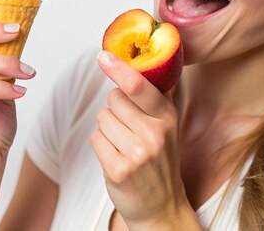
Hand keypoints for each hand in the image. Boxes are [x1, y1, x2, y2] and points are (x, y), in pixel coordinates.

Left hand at [91, 51, 196, 229]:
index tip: (103, 56)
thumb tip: (141, 60)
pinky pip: (96, 139)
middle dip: (115, 108)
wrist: (161, 206)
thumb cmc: (159, 160)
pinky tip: (117, 157)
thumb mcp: (167, 126)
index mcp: (167, 117)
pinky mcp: (119, 170)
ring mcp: (138, 153)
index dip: (120, 69)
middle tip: (129, 127)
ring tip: (124, 144)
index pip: (139, 86)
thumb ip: (156, 96)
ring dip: (107, 128)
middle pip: (114, 99)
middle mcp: (155, 133)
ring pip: (102, 118)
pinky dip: (102, 145)